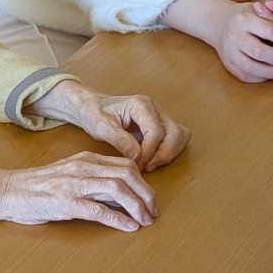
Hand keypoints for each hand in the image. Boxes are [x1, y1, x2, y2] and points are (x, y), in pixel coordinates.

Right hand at [0, 152, 157, 232]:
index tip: (150, 199)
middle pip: (128, 175)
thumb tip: (123, 196)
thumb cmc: (40, 186)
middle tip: (154, 212)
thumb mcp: (71, 175)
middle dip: (146, 194)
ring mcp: (74, 184)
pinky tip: (128, 227)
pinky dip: (118, 219)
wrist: (8, 190)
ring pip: (117, 189)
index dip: (144, 182)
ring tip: (145, 220)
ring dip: (137, 206)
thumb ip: (95, 180)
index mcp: (86, 159)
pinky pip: (98, 210)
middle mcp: (83, 168)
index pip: (126, 165)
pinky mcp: (65, 203)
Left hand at [30, 82, 189, 171]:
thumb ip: (120, 140)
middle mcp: (155, 108)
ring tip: (149, 164)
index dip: (148, 153)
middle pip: (175, 134)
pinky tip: (153, 159)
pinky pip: (177, 138)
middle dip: (162, 155)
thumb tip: (137, 157)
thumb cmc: (95, 114)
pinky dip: (170, 151)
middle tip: (145, 167)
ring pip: (180, 136)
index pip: (156, 132)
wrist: (93, 107)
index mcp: (141, 105)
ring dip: (169, 153)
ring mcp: (161, 116)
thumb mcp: (101, 127)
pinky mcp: (161, 125)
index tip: (135, 165)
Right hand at [209, 0, 272, 82]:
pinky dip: (261, 78)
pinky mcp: (227, 64)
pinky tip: (272, 74)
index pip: (269, 30)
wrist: (218, 23)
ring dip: (272, 72)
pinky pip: (245, 76)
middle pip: (260, 52)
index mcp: (244, 20)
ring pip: (251, 68)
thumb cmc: (245, 16)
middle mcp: (234, 36)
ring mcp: (229, 52)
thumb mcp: (259, 10)